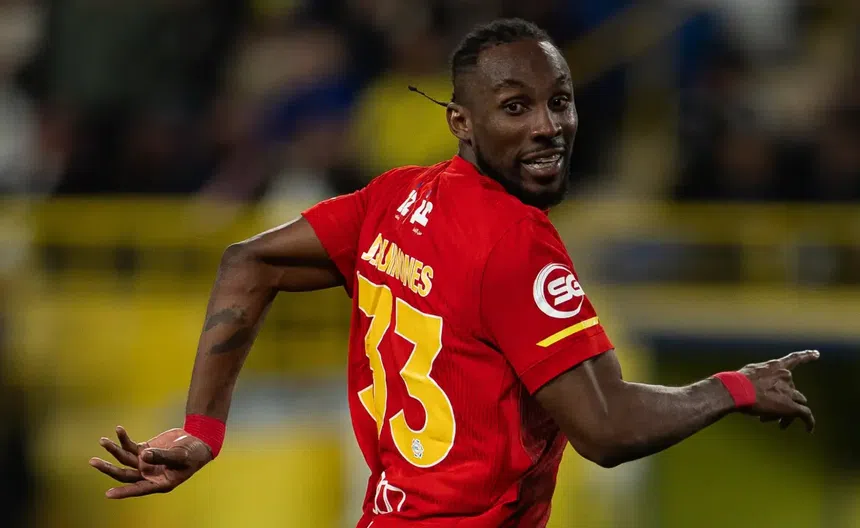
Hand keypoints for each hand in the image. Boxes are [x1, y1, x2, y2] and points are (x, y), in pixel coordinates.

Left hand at [89, 425, 212, 498]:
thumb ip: (162, 456)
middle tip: (94, 462)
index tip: (108, 494)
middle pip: (124, 473)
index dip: (123, 492)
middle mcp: (149, 475)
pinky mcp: (145, 450)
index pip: (138, 488)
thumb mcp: (181, 456)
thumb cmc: (193, 453)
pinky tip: (119, 430)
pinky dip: (124, 439)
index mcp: (159, 482)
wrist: (198, 441)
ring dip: (113, 450)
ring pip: (124, 459)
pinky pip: (130, 446)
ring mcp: (145, 463)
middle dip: (109, 468)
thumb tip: (143, 455)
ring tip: (103, 441)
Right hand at [738, 349, 818, 431]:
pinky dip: (809, 422)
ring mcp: (789, 391)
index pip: (794, 359)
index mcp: (775, 367)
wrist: (737, 390)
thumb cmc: (737, 382)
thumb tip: (758, 387)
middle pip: (793, 391)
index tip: (816, 354)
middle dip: (785, 401)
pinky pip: (805, 415)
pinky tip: (808, 429)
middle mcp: (786, 377)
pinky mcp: (791, 407)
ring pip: (798, 404)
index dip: (806, 356)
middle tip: (773, 412)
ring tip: (779, 423)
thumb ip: (759, 377)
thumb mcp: (749, 373)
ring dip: (789, 413)